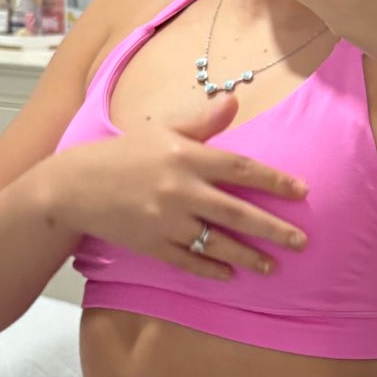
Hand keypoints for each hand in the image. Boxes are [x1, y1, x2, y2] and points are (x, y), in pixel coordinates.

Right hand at [42, 89, 310, 280]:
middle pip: (238, 213)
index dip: (275, 181)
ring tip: (273, 266)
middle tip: (301, 242)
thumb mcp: (162, 129)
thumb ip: (202, 122)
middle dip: (274, 229)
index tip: (302, 192)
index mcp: (187, 157)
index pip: (241, 169)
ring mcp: (167, 221)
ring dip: (249, 256)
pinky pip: (189, 261)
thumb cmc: (123, 153)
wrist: (74, 186)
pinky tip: (231, 274)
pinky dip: (212, 268)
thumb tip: (234, 102)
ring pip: (218, 243)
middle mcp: (181, 190)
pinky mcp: (152, 245)